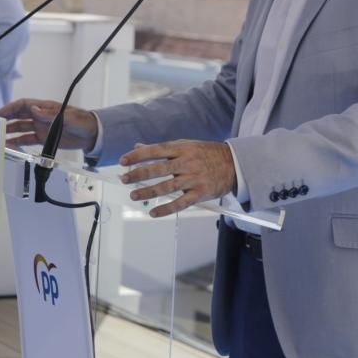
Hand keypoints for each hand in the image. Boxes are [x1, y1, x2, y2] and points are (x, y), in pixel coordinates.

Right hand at [0, 98, 98, 151]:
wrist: (91, 134)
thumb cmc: (81, 121)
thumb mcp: (67, 117)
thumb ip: (50, 115)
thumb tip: (33, 109)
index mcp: (45, 108)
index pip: (24, 105)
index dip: (11, 108)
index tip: (0, 113)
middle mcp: (40, 117)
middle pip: (19, 116)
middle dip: (6, 120)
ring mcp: (40, 127)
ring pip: (21, 129)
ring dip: (10, 132)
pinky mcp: (43, 139)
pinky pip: (27, 140)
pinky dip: (17, 142)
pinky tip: (9, 145)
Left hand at [120, 140, 235, 217]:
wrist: (234, 164)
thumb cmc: (207, 153)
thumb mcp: (186, 145)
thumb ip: (163, 148)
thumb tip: (138, 147)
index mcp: (182, 148)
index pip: (156, 150)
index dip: (138, 155)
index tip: (123, 161)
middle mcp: (187, 162)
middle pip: (158, 169)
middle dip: (139, 174)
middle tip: (124, 179)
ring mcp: (193, 178)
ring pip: (167, 187)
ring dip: (148, 192)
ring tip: (134, 195)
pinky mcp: (200, 193)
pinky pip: (181, 203)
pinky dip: (166, 209)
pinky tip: (154, 212)